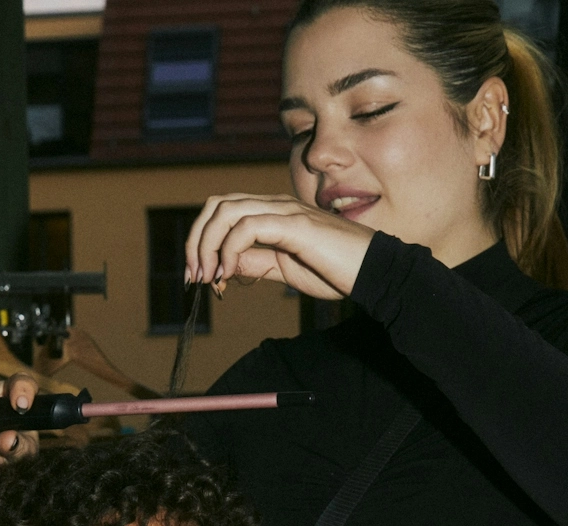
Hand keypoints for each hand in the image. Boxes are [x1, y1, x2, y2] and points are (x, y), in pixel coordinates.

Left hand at [185, 193, 373, 301]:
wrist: (373, 272)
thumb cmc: (337, 271)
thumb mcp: (286, 270)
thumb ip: (257, 263)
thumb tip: (225, 266)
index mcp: (273, 214)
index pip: (224, 211)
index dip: (201, 241)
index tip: (198, 277)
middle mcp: (276, 205)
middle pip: (217, 205)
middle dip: (196, 240)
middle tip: (194, 277)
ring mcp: (285, 211)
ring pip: (227, 211)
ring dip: (207, 246)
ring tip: (208, 278)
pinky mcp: (295, 225)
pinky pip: (249, 227)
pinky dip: (229, 250)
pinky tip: (228, 275)